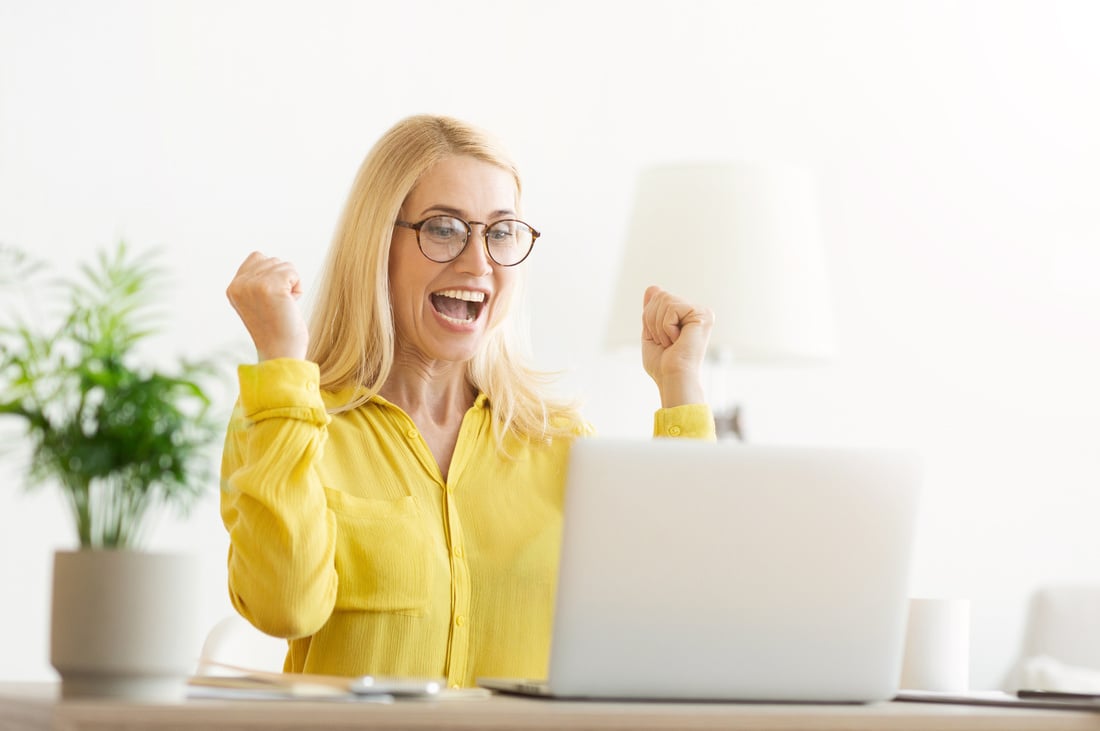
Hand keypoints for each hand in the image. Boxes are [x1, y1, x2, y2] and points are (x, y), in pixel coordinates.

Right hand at [226, 252, 308, 360]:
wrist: (281, 353)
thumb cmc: (276, 330)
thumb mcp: (257, 302)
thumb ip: (255, 281)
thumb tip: (268, 259)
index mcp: (233, 288)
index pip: (257, 257)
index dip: (273, 276)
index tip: (271, 301)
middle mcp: (239, 284)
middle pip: (273, 260)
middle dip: (283, 281)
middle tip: (278, 306)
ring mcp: (252, 284)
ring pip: (284, 265)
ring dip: (291, 285)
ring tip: (283, 307)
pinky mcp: (268, 286)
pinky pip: (293, 272)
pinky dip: (297, 288)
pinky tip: (290, 305)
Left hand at [640, 285, 713, 407]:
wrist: (673, 378)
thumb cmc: (663, 364)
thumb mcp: (651, 332)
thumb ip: (652, 310)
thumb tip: (652, 287)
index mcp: (686, 316)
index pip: (658, 299)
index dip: (650, 319)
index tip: (662, 340)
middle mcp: (696, 312)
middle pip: (660, 296)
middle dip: (653, 320)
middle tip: (665, 342)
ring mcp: (701, 312)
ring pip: (664, 299)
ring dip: (659, 326)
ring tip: (671, 342)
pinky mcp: (703, 315)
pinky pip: (672, 307)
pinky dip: (666, 326)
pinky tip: (677, 340)